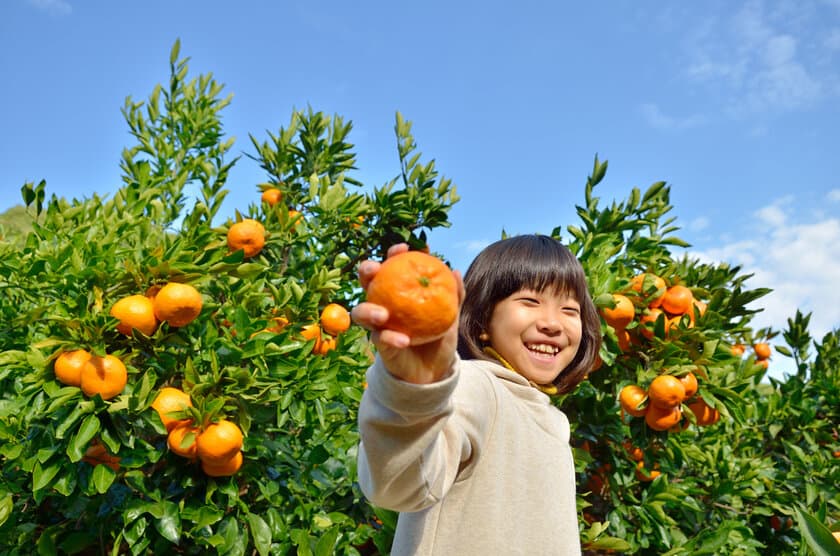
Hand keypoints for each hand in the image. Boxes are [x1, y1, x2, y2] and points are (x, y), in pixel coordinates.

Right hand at [352, 243, 462, 383]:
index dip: (393, 255)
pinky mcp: (380, 346)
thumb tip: (455, 271)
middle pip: (366, 283)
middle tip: (375, 269)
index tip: (403, 248)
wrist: (435, 370)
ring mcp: (379, 325)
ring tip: (383, 314)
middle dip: (366, 271)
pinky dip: (391, 338)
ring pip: (360, 312)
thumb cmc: (439, 336)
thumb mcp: (450, 314)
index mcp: (398, 292)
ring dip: (368, 310)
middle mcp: (383, 305)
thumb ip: (454, 294)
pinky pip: (380, 339)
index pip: (391, 267)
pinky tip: (403, 340)